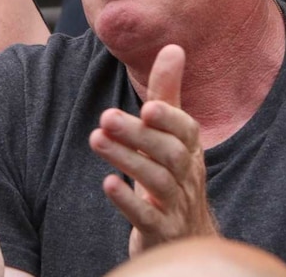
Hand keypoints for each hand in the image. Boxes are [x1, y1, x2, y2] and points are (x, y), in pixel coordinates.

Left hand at [89, 44, 217, 254]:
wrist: (187, 237)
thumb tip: (173, 47)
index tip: (147, 106)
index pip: (186, 131)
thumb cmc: (173, 175)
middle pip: (168, 154)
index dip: (169, 118)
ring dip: (126, 159)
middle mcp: (187, 176)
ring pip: (156, 182)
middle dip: (138, 135)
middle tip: (105, 118)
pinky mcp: (161, 231)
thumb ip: (166, 94)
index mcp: (189, 150)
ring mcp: (176, 206)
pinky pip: (147, 218)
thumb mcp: (170, 134)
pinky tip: (108, 184)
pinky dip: (128, 201)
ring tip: (96, 140)